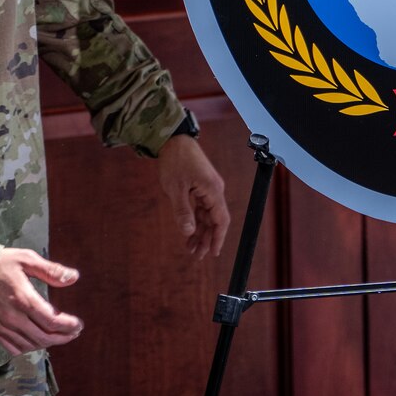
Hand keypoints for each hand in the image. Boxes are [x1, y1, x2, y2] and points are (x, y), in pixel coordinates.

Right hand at [0, 248, 82, 355]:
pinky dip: (29, 348)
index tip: (78, 324)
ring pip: (30, 345)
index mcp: (23, 298)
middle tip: (74, 332)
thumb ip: (51, 270)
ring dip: (48, 344)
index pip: (52, 321)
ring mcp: (1, 326)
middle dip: (63, 337)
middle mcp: (12, 317)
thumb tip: (74, 277)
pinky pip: (14, 348)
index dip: (68, 325)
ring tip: (60, 336)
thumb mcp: (26, 259)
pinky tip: (37, 341)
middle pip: (43, 337)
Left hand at [160, 134, 230, 256]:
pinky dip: (195, 220)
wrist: (174, 140)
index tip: (213, 253)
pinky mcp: (201, 186)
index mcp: (212, 190)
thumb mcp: (176, 188)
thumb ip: (183, 211)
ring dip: (200, 231)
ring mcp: (208, 188)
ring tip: (190, 248)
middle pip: (214, 220)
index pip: (221, 220)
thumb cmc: (176, 161)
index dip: (218, 238)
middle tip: (197, 255)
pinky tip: (188, 231)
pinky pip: (201, 207)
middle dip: (206, 239)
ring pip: (207, 215)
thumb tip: (188, 231)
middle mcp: (214, 190)